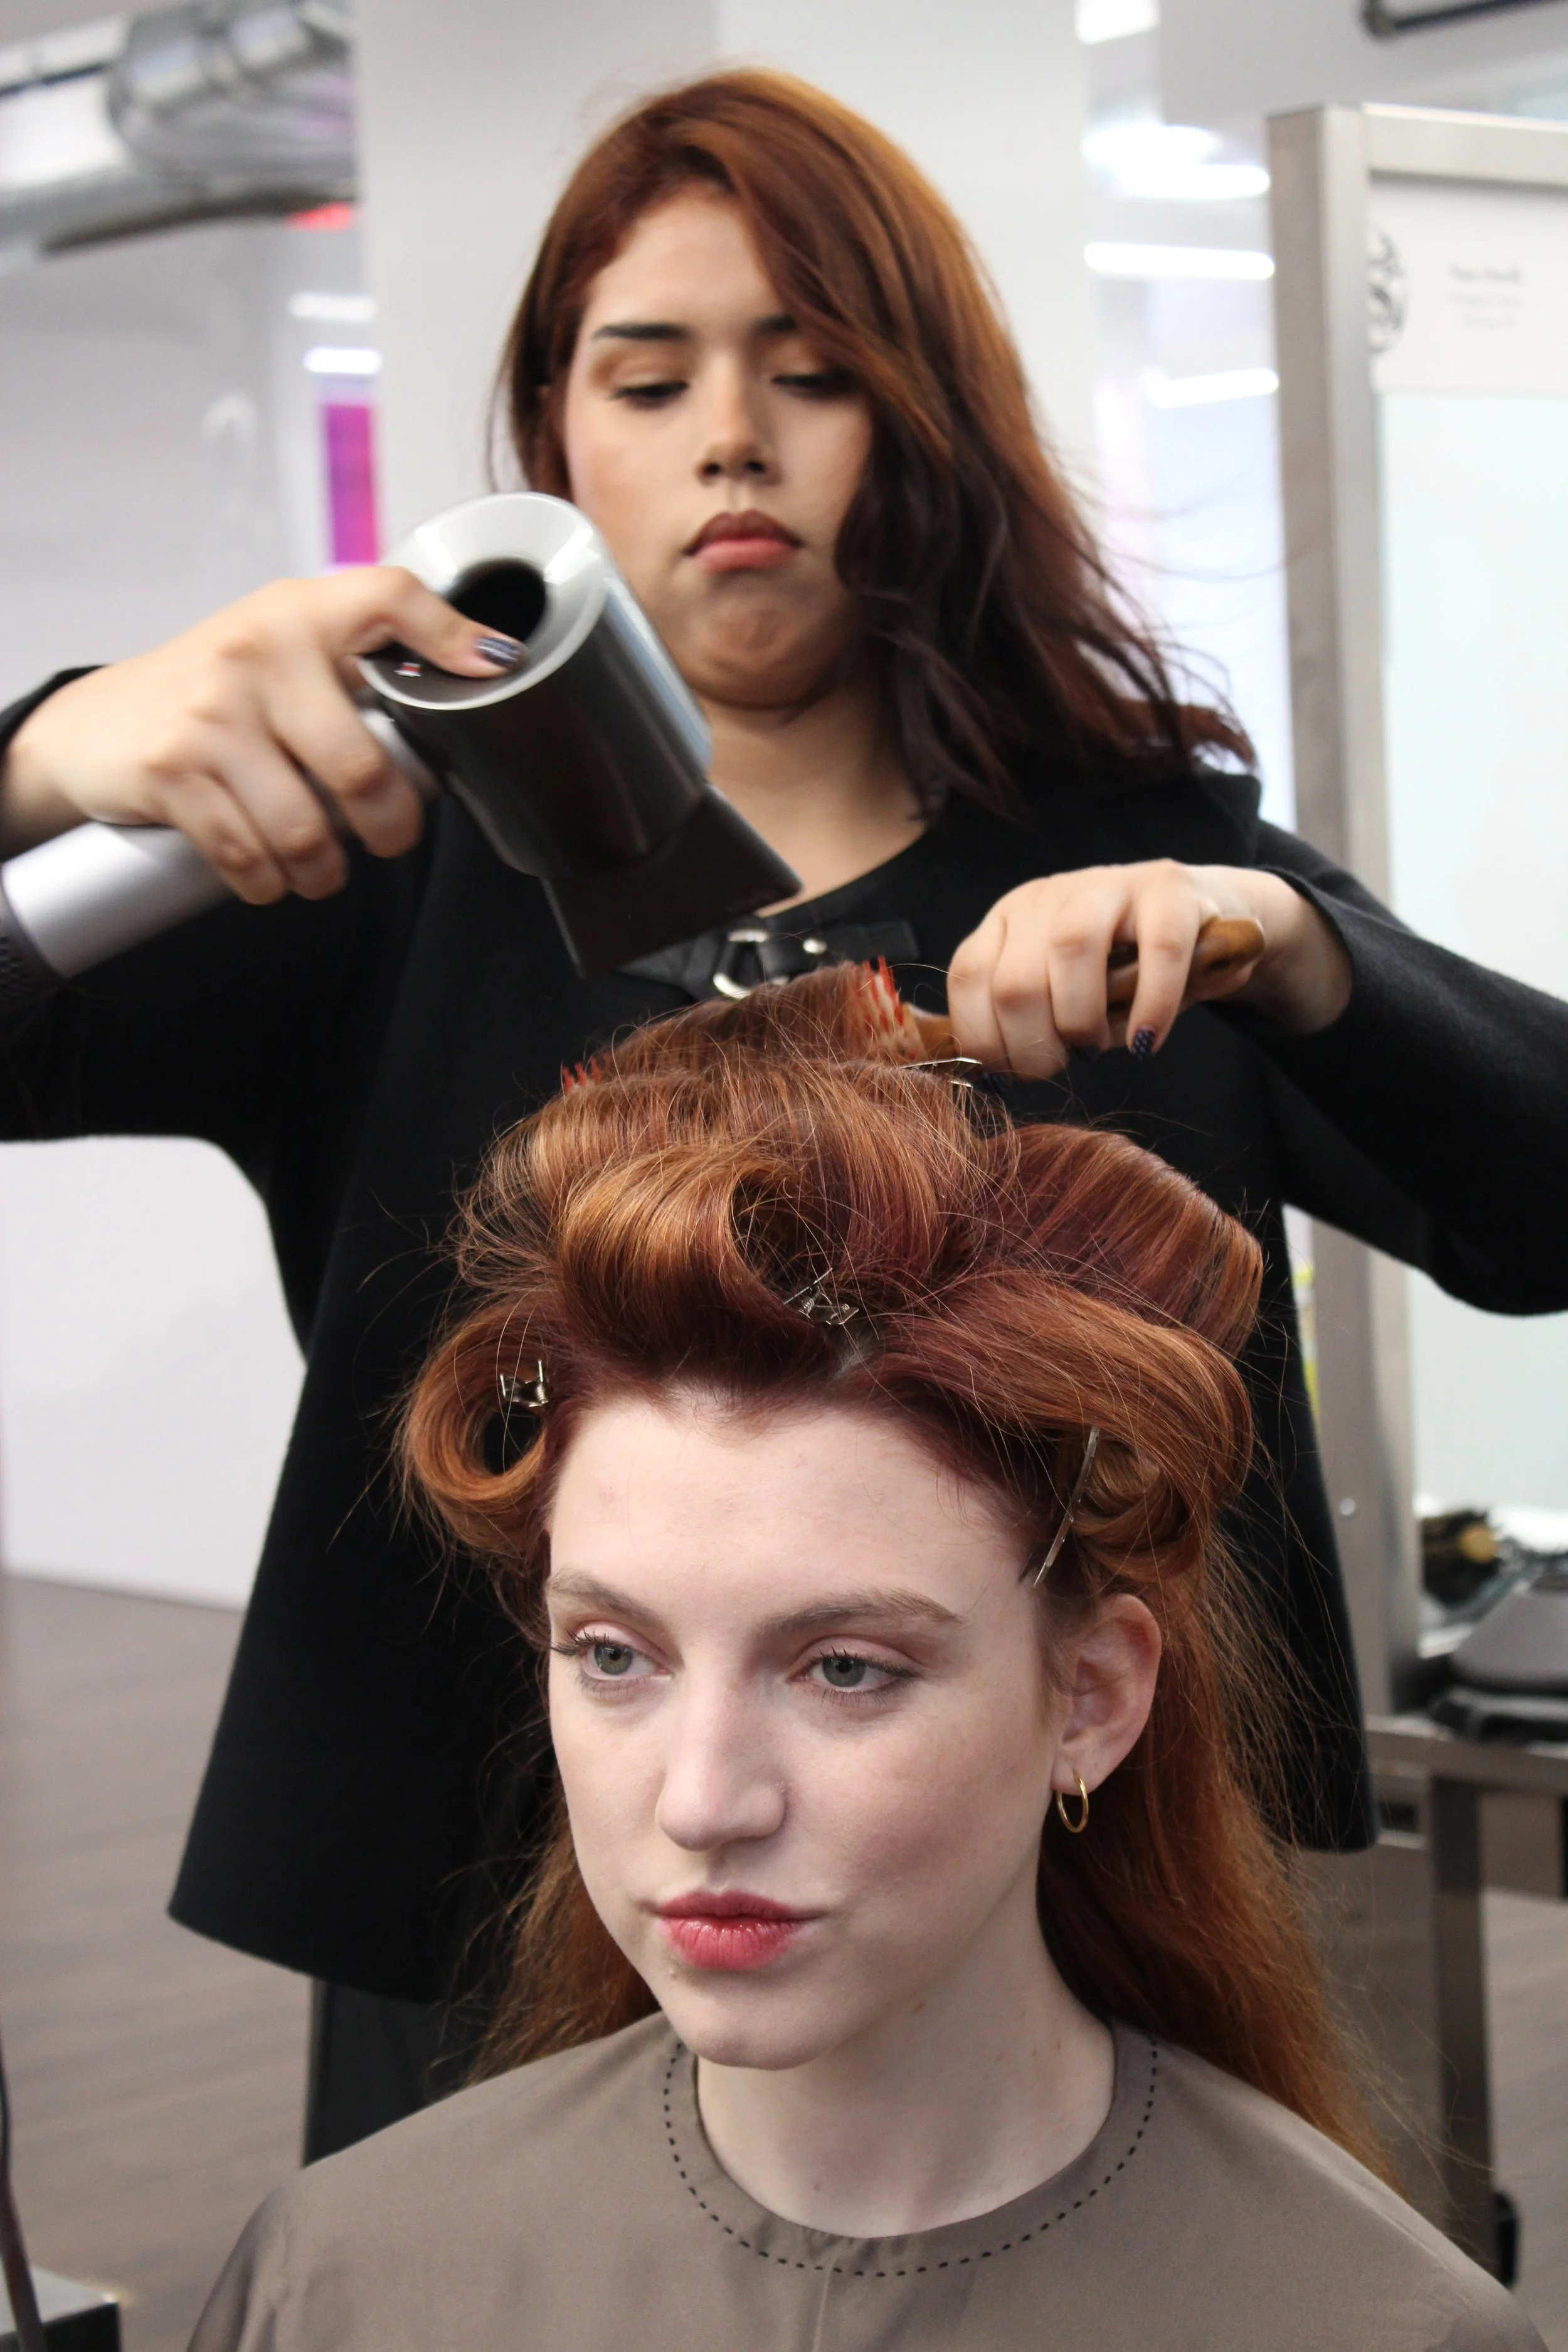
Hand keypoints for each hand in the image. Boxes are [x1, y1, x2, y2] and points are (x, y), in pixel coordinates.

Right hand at [0, 570, 525, 902]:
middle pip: (361, 767)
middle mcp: (255, 654)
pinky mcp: (171, 771)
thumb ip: (364, 655)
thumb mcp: (286, 648)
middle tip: (387, 840)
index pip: (387, 597)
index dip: (448, 632)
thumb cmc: (214, 692)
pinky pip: (250, 856)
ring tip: (321, 866)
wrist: (96, 727)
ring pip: (305, 829)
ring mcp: (210, 714)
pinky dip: (271, 883)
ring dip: (324, 871)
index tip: (493, 667)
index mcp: (298, 614)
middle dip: (388, 828)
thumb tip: (482, 672)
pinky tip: (272, 873)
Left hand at [946, 859, 1351, 1078]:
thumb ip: (1023, 1024)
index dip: (985, 1039)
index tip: (1013, 1076)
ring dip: (1080, 1021)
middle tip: (1065, 1064)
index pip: (969, 978)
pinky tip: (1147, 1040)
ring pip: (1071, 948)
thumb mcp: (1060, 993)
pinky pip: (1158, 952)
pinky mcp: (1171, 891)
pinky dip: (1150, 1007)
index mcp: (1008, 920)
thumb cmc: (1120, 973)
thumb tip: (991, 1078)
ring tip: (1097, 1049)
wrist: (1202, 921)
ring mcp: (1108, 884)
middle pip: (1016, 976)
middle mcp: (1048, 896)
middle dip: (1035, 1045)